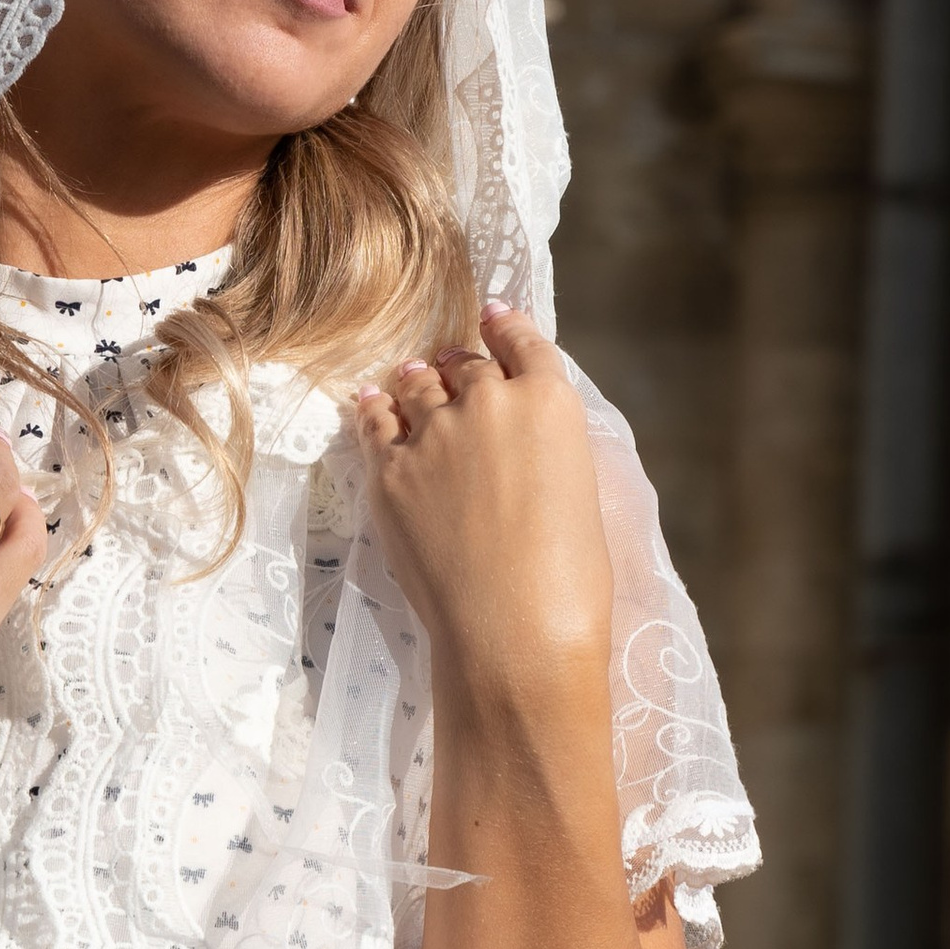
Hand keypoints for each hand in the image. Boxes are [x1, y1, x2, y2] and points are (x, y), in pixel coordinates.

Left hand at [354, 306, 612, 713]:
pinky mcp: (388, 470)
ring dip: (418, 380)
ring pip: (418, 384)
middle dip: (462, 364)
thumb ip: (547, 447)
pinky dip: (375, 407)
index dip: (506, 326)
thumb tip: (522, 442)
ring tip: (412, 378)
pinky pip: (375, 421)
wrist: (514, 632)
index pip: (523, 342)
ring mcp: (432, 433)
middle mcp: (488, 401)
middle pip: (467, 364)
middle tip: (454, 366)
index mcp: (549, 402)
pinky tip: (371, 401)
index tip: (493, 317)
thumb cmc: (571, 579)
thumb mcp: (579, 492)